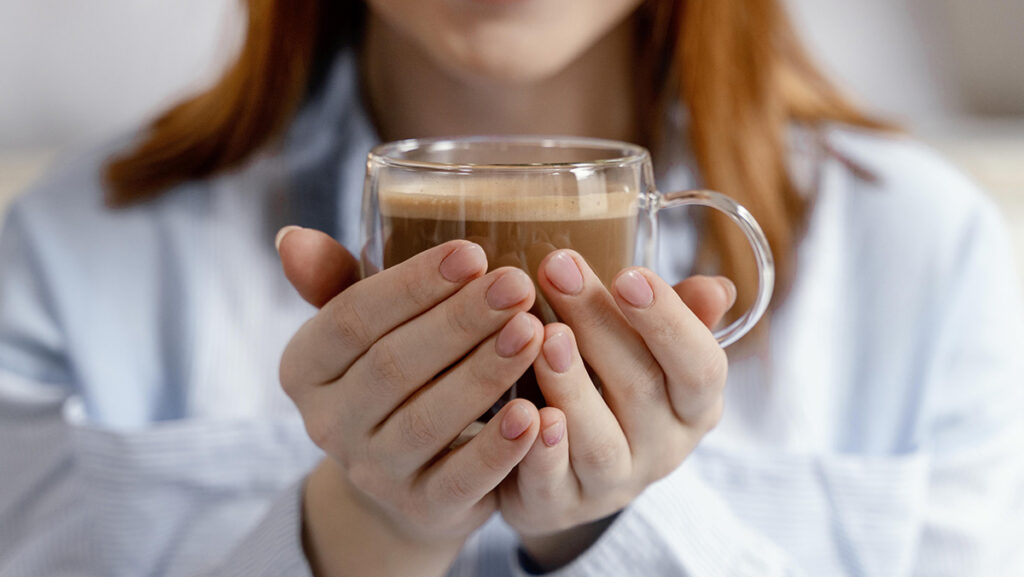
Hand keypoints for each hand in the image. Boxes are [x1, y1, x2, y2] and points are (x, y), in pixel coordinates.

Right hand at [277, 228, 544, 576]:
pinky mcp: (422, 508)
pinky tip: (535, 415)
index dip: (411, 286)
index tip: (472, 253)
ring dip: (483, 374)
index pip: (351, 318)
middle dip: (459, 322)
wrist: (407, 473)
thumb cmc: (393, 374)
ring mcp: (373, 472)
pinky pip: (461, 479)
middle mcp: (327, 423)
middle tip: (515, 286)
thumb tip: (292, 238)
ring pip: (427, 421)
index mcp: (305, 367)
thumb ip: (335, 280)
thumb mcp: (364, 328)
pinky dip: (498, 448)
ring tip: (533, 332)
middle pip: (393, 366)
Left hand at [498, 250, 734, 570]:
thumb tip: (716, 288)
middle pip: (641, 388)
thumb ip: (673, 317)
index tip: (628, 273)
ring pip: (600, 441)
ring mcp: (613, 484)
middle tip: (558, 268)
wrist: (559, 474)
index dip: (668, 320)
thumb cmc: (606, 388)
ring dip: (573, 386)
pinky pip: (553, 483)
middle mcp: (663, 450)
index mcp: (693, 406)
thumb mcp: (643, 349)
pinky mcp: (560, 507)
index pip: (701, 366)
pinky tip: (528, 414)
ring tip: (545, 337)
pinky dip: (543, 451)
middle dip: (598, 323)